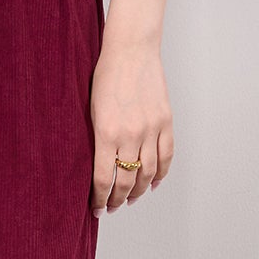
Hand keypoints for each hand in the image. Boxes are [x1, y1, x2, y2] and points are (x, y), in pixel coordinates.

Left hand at [88, 30, 173, 215]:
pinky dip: (160, 174)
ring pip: (148, 173)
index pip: (104, 179)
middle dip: (117, 199)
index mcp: (107, 132)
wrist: (131, 50)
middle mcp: (131, 134)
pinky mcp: (166, 122)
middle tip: (111, 207)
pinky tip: (151, 184)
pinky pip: (166, 156)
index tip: (96, 208)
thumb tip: (96, 169)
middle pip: (126, 180)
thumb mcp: (91, 110)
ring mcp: (151, 129)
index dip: (100, 199)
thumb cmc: (105, 76)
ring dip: (138, 191)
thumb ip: (96, 140)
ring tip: (129, 198)